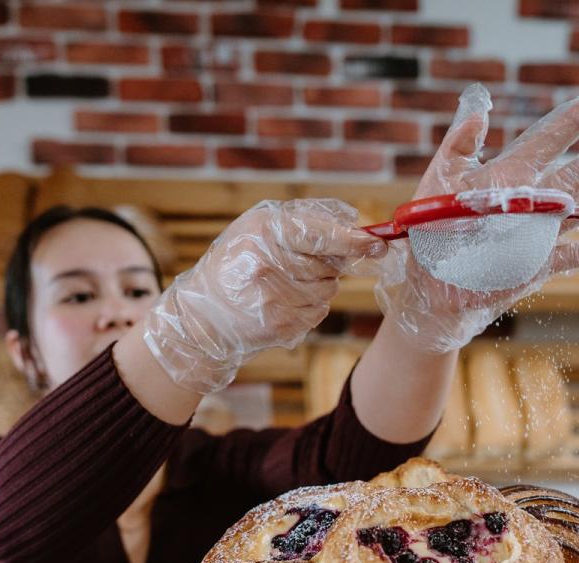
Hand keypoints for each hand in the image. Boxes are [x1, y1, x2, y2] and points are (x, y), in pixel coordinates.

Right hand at [143, 198, 385, 393]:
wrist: (203, 317)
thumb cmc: (236, 265)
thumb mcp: (256, 229)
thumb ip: (302, 222)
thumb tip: (354, 225)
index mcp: (263, 232)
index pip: (320, 235)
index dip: (352, 241)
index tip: (376, 244)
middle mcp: (268, 264)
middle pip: (330, 266)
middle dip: (328, 266)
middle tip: (301, 266)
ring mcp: (273, 297)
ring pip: (328, 291)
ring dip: (318, 288)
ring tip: (285, 286)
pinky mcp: (279, 324)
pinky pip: (318, 313)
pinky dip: (310, 309)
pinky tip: (283, 304)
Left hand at [376, 84, 578, 353]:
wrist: (426, 291)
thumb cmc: (425, 236)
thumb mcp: (436, 184)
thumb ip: (457, 147)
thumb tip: (480, 112)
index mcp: (507, 179)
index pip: (547, 143)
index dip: (573, 122)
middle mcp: (529, 205)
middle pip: (577, 173)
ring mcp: (537, 236)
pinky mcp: (538, 268)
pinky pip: (575, 257)